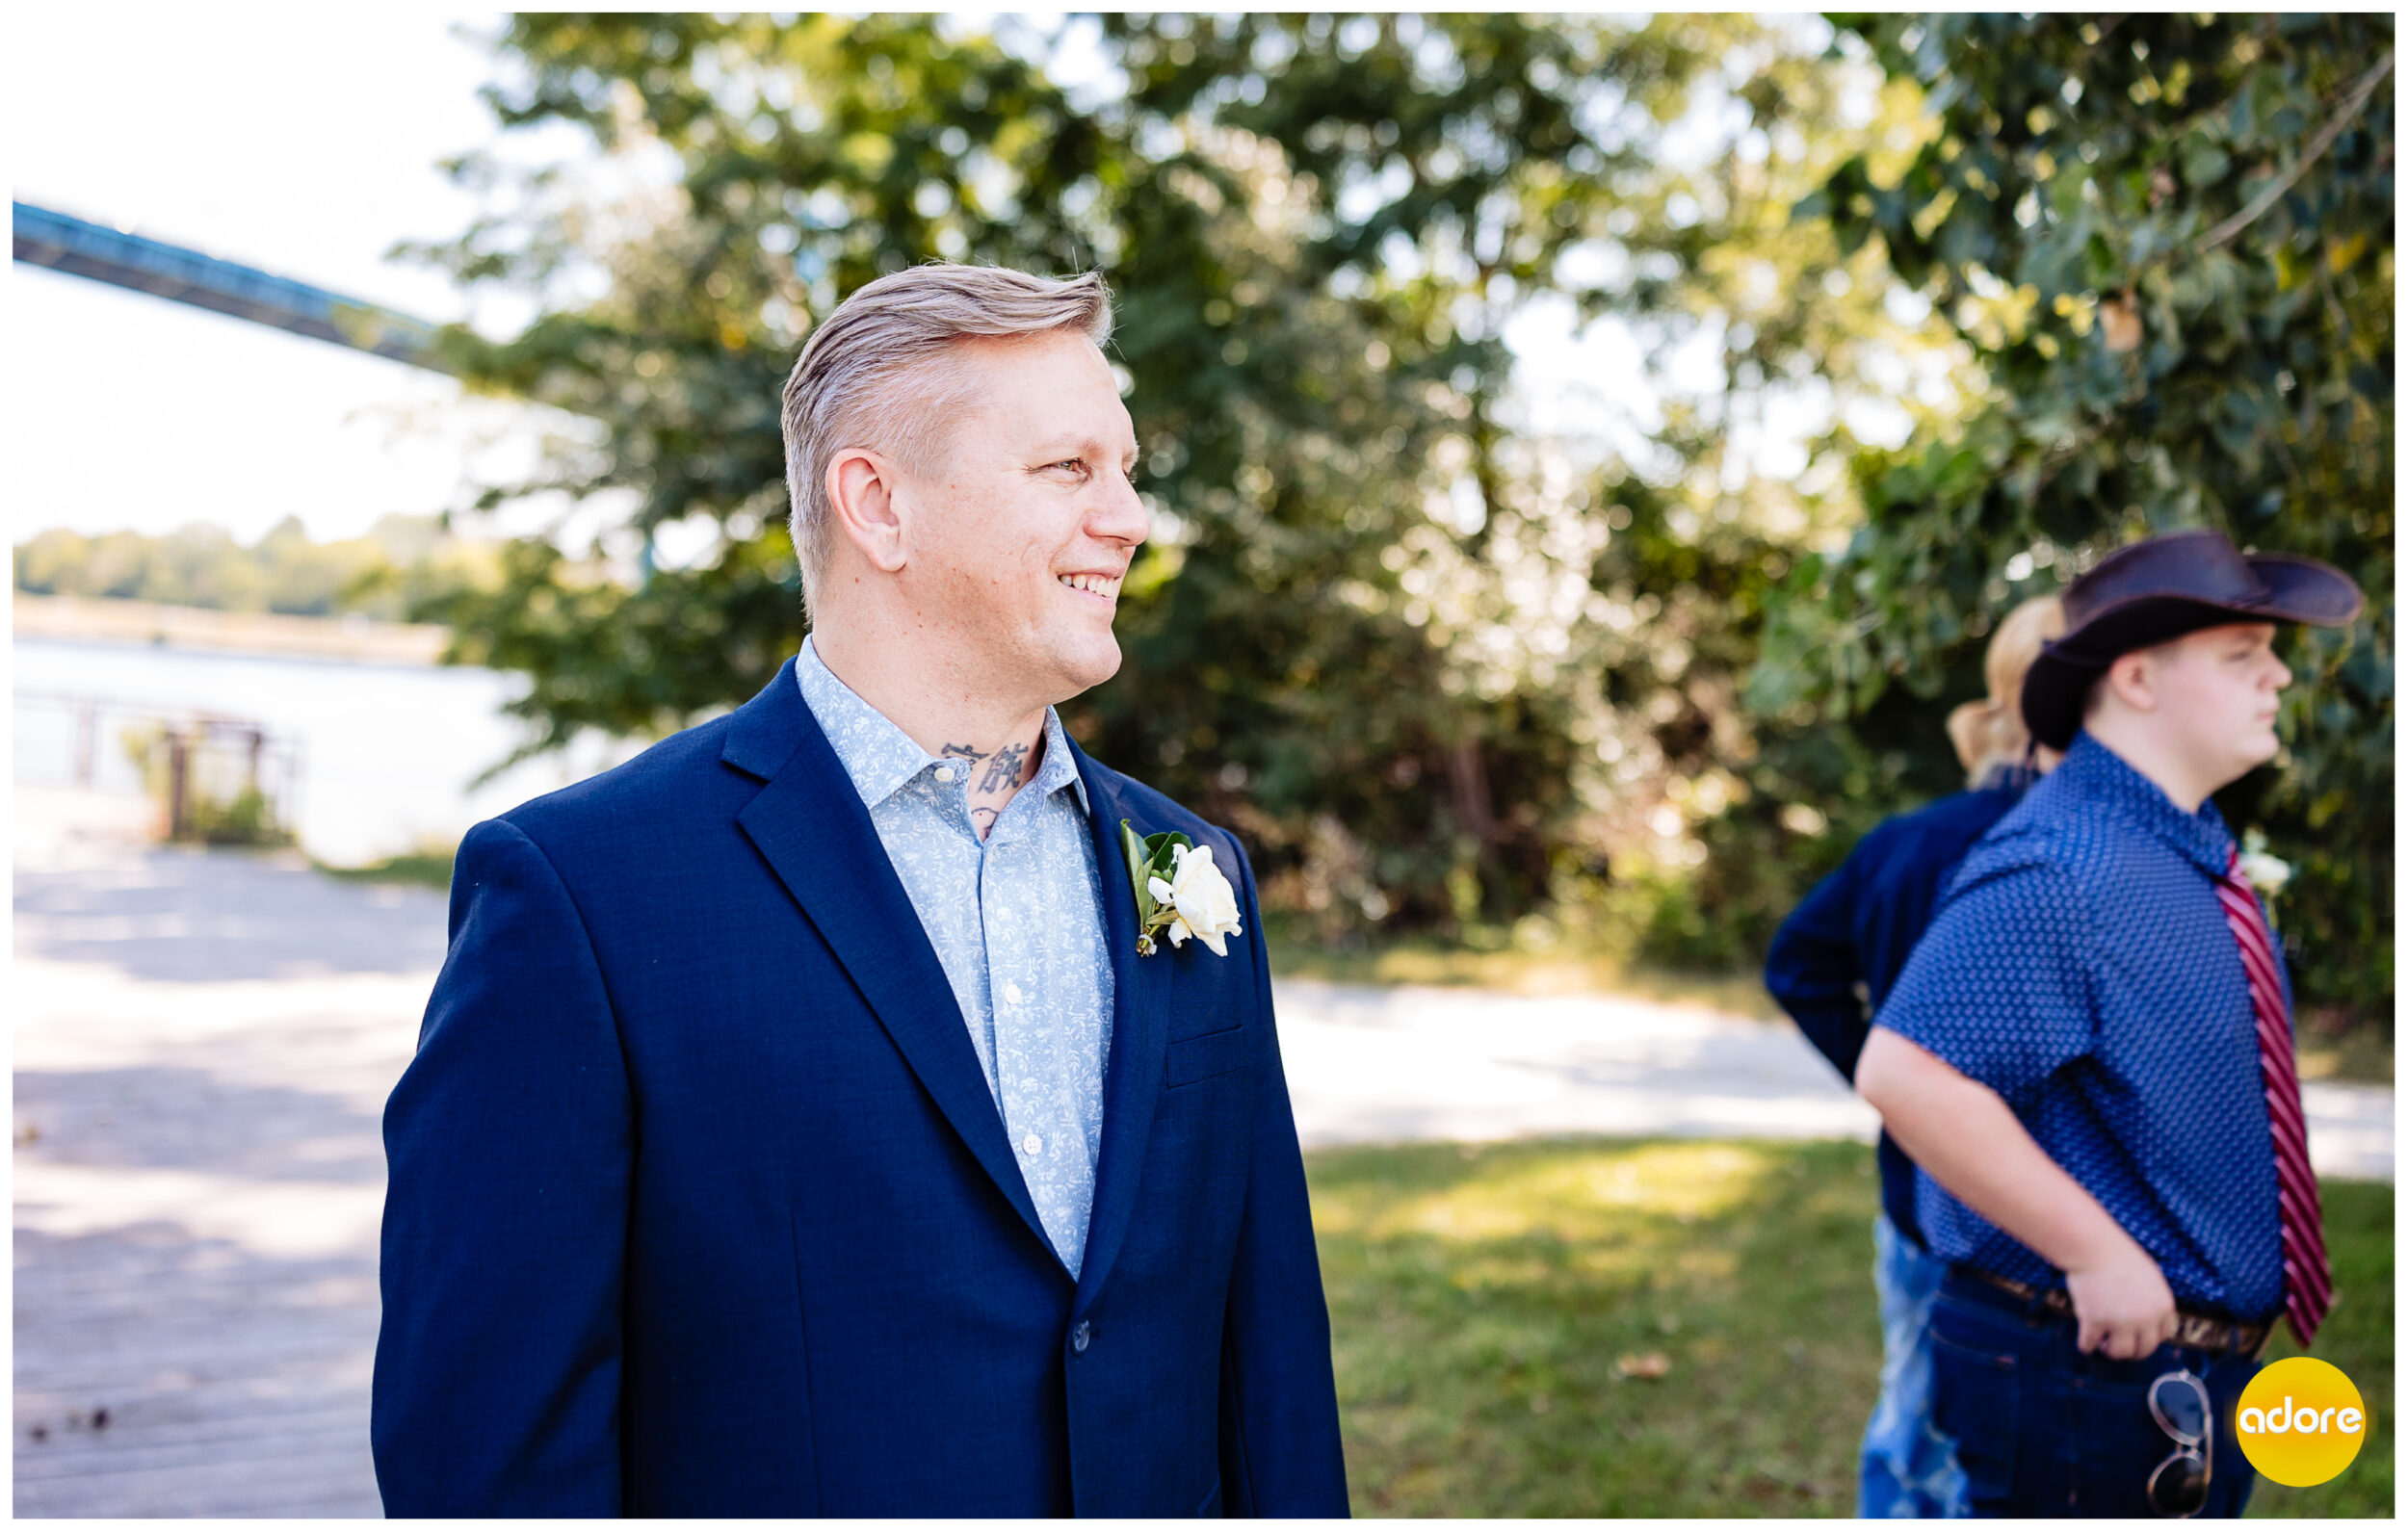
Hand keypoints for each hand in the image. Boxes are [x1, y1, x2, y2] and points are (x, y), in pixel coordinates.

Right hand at [2065, 1241, 2177, 1358]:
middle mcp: (2146, 1318)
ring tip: (2102, 1345)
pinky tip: (2085, 1344)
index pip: (2163, 1335)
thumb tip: (2150, 1320)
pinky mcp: (2095, 1321)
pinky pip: (2090, 1344)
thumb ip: (2153, 1301)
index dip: (2148, 1338)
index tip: (2137, 1338)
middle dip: (2131, 1351)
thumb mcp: (2149, 1277)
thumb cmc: (2118, 1255)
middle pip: (2144, 1349)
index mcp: (2163, 1306)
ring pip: (2120, 1352)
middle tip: (2118, 1345)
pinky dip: (2087, 1346)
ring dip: (2111, 1351)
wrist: (2092, 1246)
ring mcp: (2120, 1321)